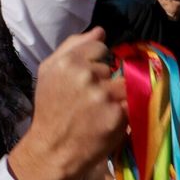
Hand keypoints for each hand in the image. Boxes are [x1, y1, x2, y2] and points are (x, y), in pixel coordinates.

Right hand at [8, 29, 125, 179]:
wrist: (52, 149)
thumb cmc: (49, 109)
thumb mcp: (48, 73)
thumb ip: (72, 46)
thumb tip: (100, 31)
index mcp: (67, 62)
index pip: (101, 48)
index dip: (95, 63)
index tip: (85, 79)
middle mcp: (86, 75)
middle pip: (112, 68)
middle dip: (104, 81)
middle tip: (88, 100)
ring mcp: (103, 96)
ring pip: (125, 85)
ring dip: (116, 96)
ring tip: (100, 110)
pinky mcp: (117, 115)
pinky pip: (130, 104)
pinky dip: (122, 112)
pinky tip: (106, 120)